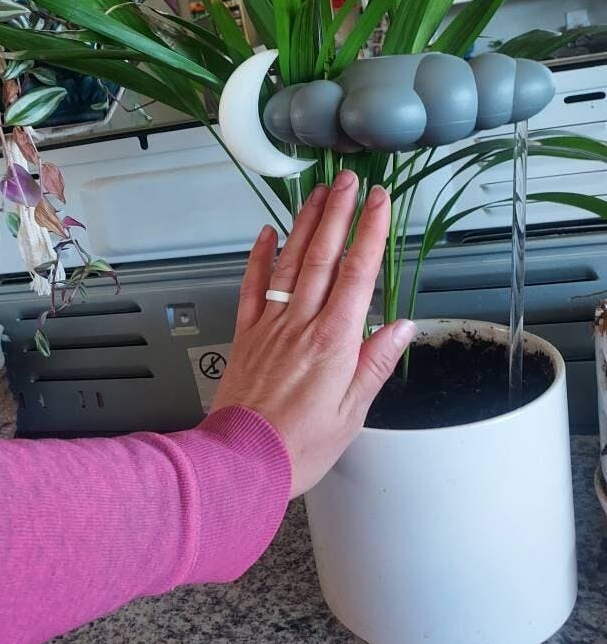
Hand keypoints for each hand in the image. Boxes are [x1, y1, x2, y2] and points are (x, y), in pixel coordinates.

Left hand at [211, 170, 415, 497]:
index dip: (370, 232)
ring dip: (305, 224)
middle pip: (324, 256)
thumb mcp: (353, 414)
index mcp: (334, 342)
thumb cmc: (298, 446)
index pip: (359, 273)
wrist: (242, 463)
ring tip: (317, 193)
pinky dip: (258, 256)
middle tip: (349, 179)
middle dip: (338, 213)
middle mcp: (301, 324)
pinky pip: (252, 286)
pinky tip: (265, 233)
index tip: (380, 202)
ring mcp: (270, 325)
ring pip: (289, 262)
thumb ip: (375, 364)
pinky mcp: (245, 335)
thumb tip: (402, 328)